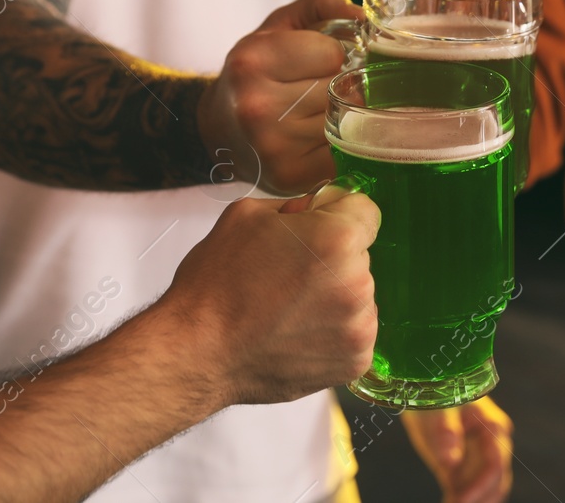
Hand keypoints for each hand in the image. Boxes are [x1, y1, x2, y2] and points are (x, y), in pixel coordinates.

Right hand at [160, 183, 378, 406]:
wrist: (199, 352)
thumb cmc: (217, 283)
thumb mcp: (248, 214)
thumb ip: (298, 204)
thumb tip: (320, 210)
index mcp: (338, 238)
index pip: (366, 211)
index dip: (337, 215)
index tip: (316, 229)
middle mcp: (358, 282)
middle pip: (359, 255)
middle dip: (331, 258)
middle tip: (287, 274)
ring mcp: (359, 326)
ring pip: (358, 295)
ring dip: (333, 296)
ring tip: (288, 309)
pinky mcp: (354, 361)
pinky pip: (353, 331)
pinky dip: (331, 332)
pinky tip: (297, 333)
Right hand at [198, 0, 361, 194]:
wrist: (218, 129)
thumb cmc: (257, 72)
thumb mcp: (278, 27)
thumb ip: (322, 5)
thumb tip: (365, 16)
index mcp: (253, 61)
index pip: (332, 53)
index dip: (332, 55)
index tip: (317, 62)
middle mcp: (257, 105)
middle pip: (339, 87)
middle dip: (338, 84)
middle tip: (318, 88)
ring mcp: (273, 145)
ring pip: (344, 120)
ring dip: (341, 114)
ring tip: (316, 113)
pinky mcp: (290, 176)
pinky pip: (343, 153)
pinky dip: (341, 145)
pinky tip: (320, 138)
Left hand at [403, 397, 513, 502]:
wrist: (423, 390)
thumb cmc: (434, 392)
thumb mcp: (438, 408)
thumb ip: (445, 432)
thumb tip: (451, 460)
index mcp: (493, 427)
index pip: (495, 464)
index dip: (481, 486)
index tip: (461, 501)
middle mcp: (493, 445)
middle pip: (496, 482)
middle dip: (479, 499)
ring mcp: (479, 459)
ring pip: (487, 490)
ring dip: (474, 501)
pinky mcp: (463, 469)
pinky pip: (467, 491)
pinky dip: (460, 500)